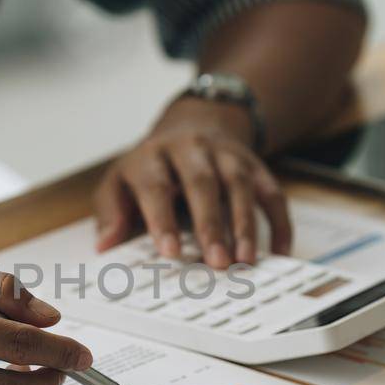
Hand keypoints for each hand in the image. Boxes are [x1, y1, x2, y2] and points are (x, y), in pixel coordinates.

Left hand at [93, 97, 291, 266]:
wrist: (194, 123)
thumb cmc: (153, 166)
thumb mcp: (121, 180)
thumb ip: (111, 211)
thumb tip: (105, 244)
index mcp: (153, 156)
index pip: (156, 186)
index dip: (162, 219)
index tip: (169, 252)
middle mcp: (192, 149)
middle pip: (202, 184)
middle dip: (210, 224)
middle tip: (216, 261)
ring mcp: (227, 155)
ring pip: (239, 185)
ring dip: (245, 224)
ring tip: (245, 260)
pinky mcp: (255, 165)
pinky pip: (272, 191)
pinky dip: (279, 222)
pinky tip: (279, 251)